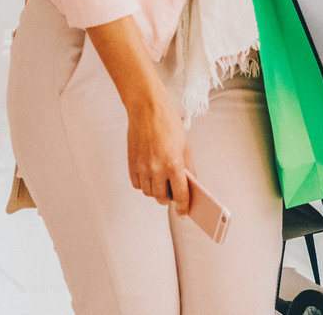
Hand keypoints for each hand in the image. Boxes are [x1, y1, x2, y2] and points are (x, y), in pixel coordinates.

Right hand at [125, 95, 194, 212]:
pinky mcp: (131, 165)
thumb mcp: (186, 145)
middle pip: (161, 198)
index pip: (180, 194)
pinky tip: (151, 176)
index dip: (183, 206)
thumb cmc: (169, 125)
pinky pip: (138, 185)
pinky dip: (145, 185)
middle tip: (173, 193)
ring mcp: (142, 168)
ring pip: (149, 193)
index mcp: (174, 164)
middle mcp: (156, 169)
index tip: (184, 212)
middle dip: (168, 198)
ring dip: (156, 191)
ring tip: (162, 182)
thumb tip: (191, 185)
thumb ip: (188, 167)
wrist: (147, 111)